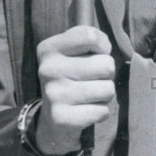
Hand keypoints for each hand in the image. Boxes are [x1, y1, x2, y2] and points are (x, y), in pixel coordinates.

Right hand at [35, 26, 115, 154]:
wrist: (53, 115)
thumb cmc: (73, 74)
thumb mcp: (75, 50)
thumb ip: (92, 38)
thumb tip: (105, 48)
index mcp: (49, 49)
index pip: (90, 37)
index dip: (102, 46)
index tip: (95, 54)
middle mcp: (48, 70)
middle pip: (106, 65)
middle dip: (107, 74)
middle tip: (92, 79)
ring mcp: (53, 95)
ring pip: (107, 90)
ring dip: (105, 94)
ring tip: (90, 95)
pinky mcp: (60, 118)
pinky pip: (102, 111)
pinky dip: (101, 112)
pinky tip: (86, 110)